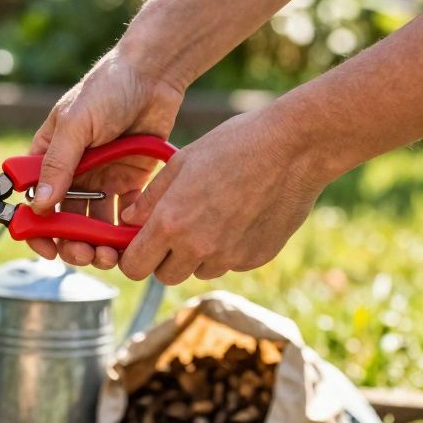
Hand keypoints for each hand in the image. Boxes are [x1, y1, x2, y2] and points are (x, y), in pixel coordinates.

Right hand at [27, 49, 184, 268]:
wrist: (153, 74)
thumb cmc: (107, 89)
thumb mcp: (76, 124)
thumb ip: (57, 165)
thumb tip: (38, 205)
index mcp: (49, 157)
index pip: (34, 201)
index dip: (38, 230)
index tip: (48, 249)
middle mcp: (72, 172)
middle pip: (66, 220)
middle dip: (73, 243)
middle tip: (87, 255)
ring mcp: (101, 179)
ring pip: (95, 223)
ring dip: (100, 242)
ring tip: (111, 253)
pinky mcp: (129, 180)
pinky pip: (124, 213)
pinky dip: (126, 228)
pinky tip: (132, 232)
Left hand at [117, 108, 324, 283]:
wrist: (294, 148)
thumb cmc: (233, 146)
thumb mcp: (181, 163)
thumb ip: (150, 198)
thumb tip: (127, 221)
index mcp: (171, 223)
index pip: (135, 267)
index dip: (132, 259)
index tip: (138, 246)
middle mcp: (198, 247)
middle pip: (164, 276)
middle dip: (163, 259)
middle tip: (174, 231)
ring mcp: (230, 256)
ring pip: (198, 271)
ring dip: (197, 255)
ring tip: (212, 217)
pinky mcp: (256, 258)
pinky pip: (230, 264)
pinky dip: (228, 250)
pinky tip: (240, 217)